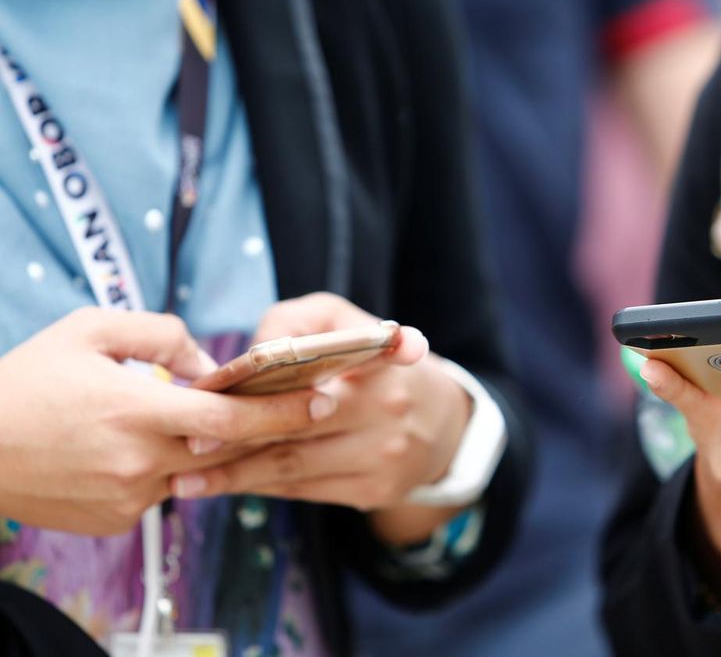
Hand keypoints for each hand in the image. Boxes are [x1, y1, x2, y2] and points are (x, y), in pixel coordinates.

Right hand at [0, 308, 324, 535]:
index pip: (232, 416)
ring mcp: (128, 498)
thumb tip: (210, 365)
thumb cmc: (28, 380)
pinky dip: (159, 468)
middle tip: (300, 408)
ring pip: (192, 469)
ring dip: (198, 446)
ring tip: (164, 418)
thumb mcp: (92, 331)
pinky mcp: (115, 521)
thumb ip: (162, 336)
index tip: (323, 399)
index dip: (283, 410)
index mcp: (138, 410)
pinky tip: (124, 448)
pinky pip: (158, 491)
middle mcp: (140, 461)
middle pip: (225, 447)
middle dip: (262, 428)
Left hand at [171, 293, 471, 543]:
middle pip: (296, 427)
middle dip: (235, 437)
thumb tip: (252, 355)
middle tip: (185, 444)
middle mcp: (387, 411)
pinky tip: (226, 485)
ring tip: (186, 479)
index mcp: (381, 363)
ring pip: (295, 466)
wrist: (443, 424)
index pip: (323, 370)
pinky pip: (306, 490)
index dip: (266, 385)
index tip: (210, 397)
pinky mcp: (375, 492)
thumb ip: (299, 322)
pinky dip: (263, 487)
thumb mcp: (349, 321)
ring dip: (236, 474)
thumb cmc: (379, 365)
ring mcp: (384, 458)